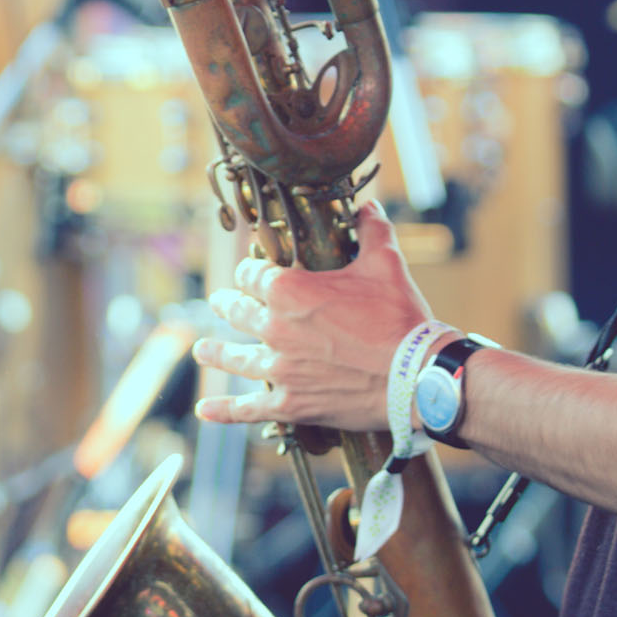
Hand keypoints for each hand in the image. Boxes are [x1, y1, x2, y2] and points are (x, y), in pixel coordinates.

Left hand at [191, 199, 435, 432]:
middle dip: (228, 305)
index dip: (250, 272)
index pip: (252, 275)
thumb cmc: (400, 318)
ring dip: (216, 353)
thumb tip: (368, 206)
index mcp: (290, 290)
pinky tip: (205, 410)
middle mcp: (275, 328)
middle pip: (238, 313)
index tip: (251, 273)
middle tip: (218, 304)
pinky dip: (225, 410)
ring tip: (202, 350)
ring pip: (236, 359)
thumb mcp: (386, 264)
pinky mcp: (291, 404)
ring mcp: (280, 368)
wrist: (414, 375)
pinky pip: (248, 408)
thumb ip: (373, 230)